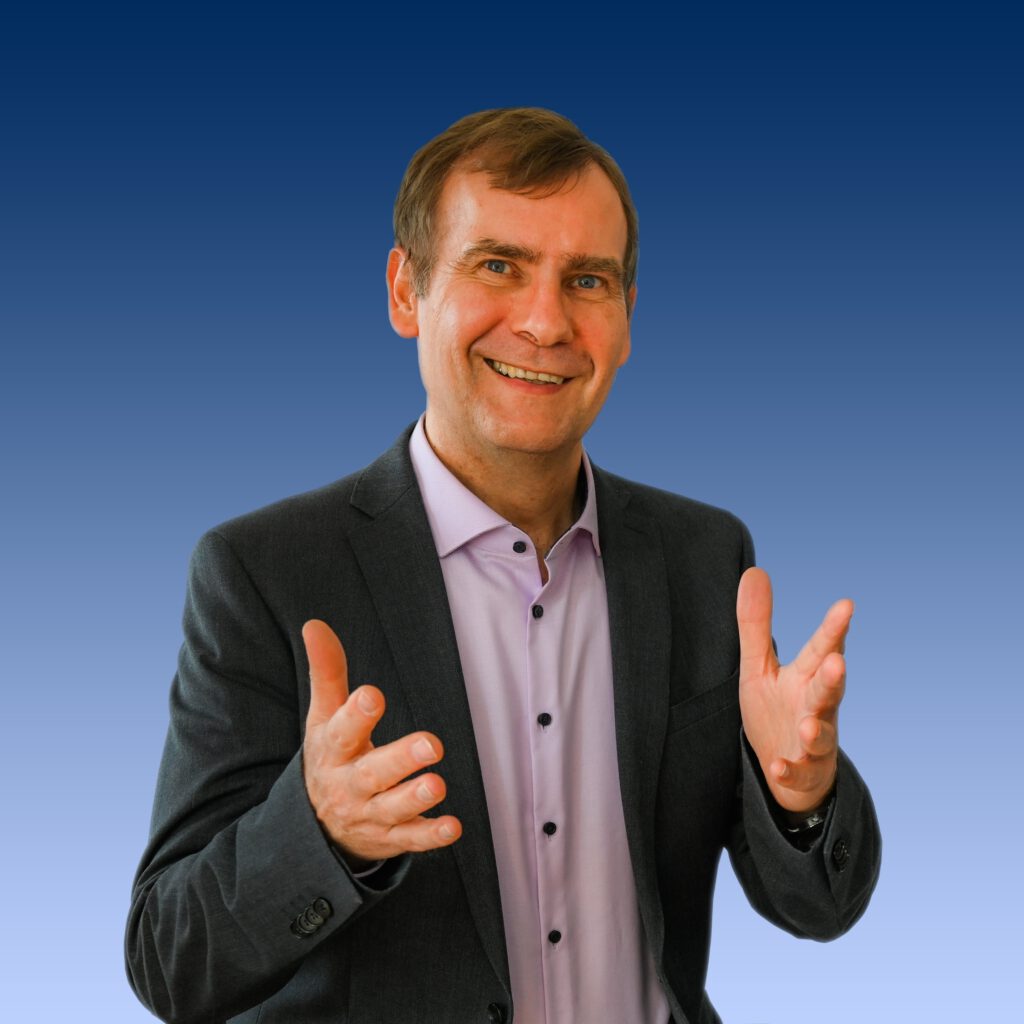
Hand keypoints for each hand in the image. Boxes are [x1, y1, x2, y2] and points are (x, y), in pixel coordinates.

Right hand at [301, 619, 461, 867]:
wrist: (315, 827)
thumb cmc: (330, 756)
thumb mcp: (323, 716)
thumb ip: (327, 672)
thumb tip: (315, 624)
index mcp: (332, 751)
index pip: (341, 731)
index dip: (356, 714)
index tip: (373, 695)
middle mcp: (348, 785)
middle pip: (373, 773)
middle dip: (400, 760)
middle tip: (432, 744)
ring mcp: (368, 815)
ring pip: (392, 809)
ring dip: (415, 798)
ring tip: (438, 784)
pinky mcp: (388, 838)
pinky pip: (409, 840)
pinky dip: (430, 835)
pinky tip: (452, 826)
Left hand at [736, 568, 851, 813]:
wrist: (789, 771)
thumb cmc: (776, 711)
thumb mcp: (759, 667)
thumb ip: (756, 624)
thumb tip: (754, 570)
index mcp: (806, 677)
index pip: (820, 648)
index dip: (834, 629)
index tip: (846, 605)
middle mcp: (816, 706)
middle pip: (828, 690)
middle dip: (833, 677)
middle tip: (837, 661)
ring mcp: (814, 741)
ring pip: (822, 735)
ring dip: (817, 731)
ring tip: (809, 728)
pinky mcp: (804, 770)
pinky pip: (798, 772)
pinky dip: (790, 769)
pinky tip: (779, 766)